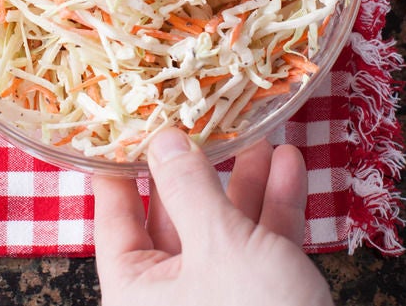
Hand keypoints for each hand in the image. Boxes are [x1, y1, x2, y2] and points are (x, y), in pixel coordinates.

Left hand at [92, 128, 333, 305]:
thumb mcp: (219, 245)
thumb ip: (190, 188)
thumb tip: (163, 140)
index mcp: (134, 291)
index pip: (114, 217)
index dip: (120, 167)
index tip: (125, 123)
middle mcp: (168, 297)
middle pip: (176, 216)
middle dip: (200, 167)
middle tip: (206, 118)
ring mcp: (217, 298)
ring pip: (224, 227)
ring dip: (246, 181)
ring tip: (260, 133)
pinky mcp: (260, 302)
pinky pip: (260, 247)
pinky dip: (275, 208)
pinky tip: (290, 166)